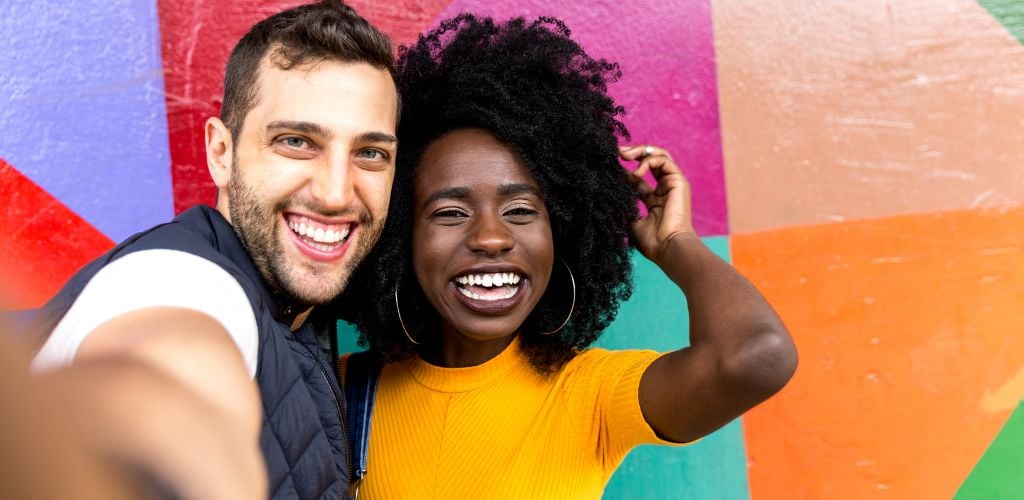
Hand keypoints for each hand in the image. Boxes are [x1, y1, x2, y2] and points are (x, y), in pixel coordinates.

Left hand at [619, 144, 693, 263]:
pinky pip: (664, 161)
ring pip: (659, 155)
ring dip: (640, 152)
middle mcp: (664, 189)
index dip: (625, 169)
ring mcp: (673, 184)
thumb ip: (626, 204)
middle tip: (617, 152)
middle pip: (650, 161)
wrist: (668, 248)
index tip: (611, 165)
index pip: (639, 177)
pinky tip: (636, 173)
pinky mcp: (679, 182)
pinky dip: (649, 161)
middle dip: (634, 153)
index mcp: (654, 199)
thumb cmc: (652, 241)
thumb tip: (613, 190)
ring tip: (624, 155)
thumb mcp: (632, 221)